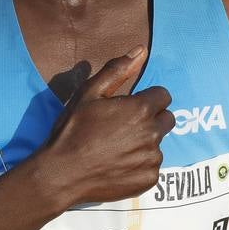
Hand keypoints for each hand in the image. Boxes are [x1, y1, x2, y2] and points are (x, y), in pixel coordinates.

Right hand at [36, 47, 172, 207]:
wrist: (62, 174)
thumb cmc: (73, 130)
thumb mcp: (89, 94)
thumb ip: (117, 70)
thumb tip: (141, 51)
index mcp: (141, 109)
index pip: (163, 95)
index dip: (146, 99)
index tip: (129, 107)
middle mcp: (152, 133)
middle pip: (166, 119)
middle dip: (151, 119)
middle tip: (124, 127)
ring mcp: (152, 158)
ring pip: (158, 143)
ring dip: (144, 143)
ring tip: (117, 148)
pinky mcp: (149, 179)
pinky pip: (152, 166)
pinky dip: (140, 165)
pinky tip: (118, 165)